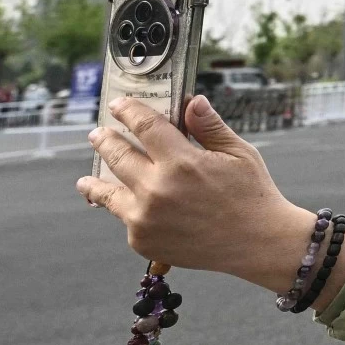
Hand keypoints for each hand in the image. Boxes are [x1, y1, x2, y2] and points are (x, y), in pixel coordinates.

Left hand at [79, 95, 337, 301]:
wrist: (258, 244)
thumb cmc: (252, 195)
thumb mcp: (239, 153)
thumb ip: (210, 126)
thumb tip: (191, 100)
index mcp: (182, 162)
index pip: (144, 126)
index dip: (129, 111)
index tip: (119, 104)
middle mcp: (157, 189)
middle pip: (117, 155)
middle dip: (104, 141)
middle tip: (97, 134)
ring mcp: (145, 218)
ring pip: (108, 193)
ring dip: (94, 182)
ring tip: (85, 180)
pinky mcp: (143, 241)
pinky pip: (126, 219)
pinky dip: (126, 210)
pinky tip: (126, 206)